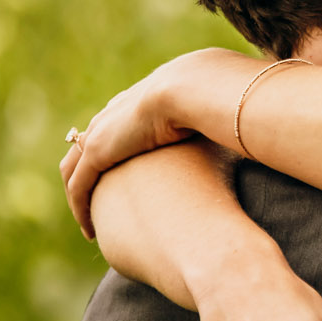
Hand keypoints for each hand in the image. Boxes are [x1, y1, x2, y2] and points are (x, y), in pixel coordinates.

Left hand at [60, 53, 216, 237]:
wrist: (195, 90)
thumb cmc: (218, 98)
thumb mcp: (219, 108)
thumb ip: (223, 120)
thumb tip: (245, 129)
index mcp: (142, 100)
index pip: (121, 126)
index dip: (122, 150)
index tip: (130, 174)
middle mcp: (116, 114)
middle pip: (90, 145)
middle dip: (91, 172)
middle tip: (100, 200)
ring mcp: (103, 132)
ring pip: (76, 168)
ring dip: (81, 195)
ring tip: (90, 221)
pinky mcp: (97, 152)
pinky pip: (78, 187)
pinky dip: (80, 208)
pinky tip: (88, 229)